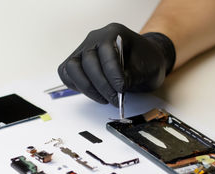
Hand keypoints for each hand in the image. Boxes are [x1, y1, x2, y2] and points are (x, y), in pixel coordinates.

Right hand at [58, 23, 175, 105]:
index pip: (105, 49)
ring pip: (72, 68)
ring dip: (87, 88)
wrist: (142, 62)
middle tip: (115, 99)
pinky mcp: (76, 64)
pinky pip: (67, 75)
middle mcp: (94, 39)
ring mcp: (82, 51)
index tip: (121, 88)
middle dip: (102, 84)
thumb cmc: (145, 61)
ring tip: (104, 99)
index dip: (111, 71)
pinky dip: (77, 87)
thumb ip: (131, 76)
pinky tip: (95, 94)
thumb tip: (117, 89)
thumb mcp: (146, 67)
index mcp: (113, 32)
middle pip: (88, 61)